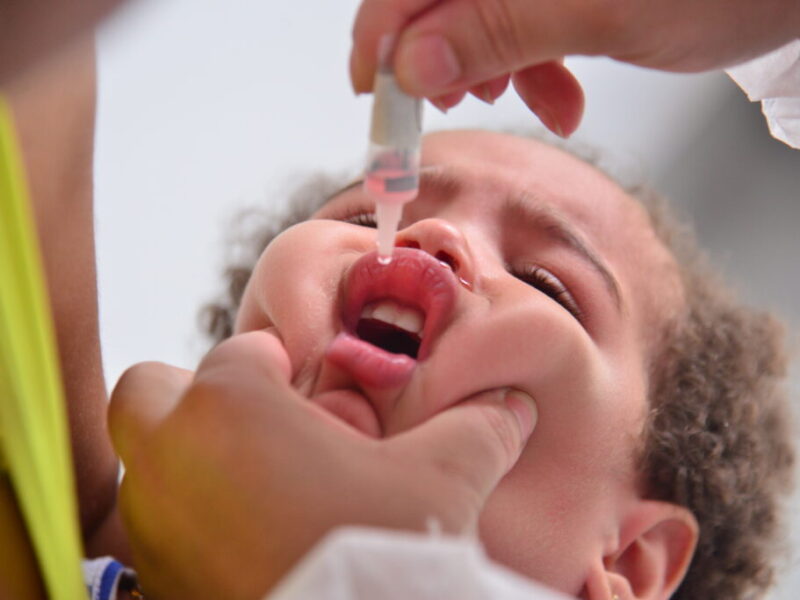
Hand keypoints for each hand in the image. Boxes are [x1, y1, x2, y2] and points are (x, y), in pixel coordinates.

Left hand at [109, 331, 535, 598]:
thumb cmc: (383, 553)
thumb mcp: (444, 481)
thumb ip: (479, 430)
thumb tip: (514, 408)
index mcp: (233, 404)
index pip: (246, 351)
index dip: (287, 364)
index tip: (319, 392)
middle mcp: (174, 454)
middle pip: (150, 389)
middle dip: (196, 396)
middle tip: (258, 423)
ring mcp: (153, 521)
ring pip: (149, 461)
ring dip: (192, 459)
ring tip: (263, 486)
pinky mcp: (156, 580)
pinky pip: (158, 527)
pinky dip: (191, 519)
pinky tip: (252, 538)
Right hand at [350, 0, 799, 135]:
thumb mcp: (599, 9)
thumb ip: (496, 31)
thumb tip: (412, 64)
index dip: (383, 42)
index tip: (379, 104)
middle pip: (432, 1)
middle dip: (438, 61)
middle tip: (454, 108)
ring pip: (474, 20)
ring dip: (489, 72)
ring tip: (532, 103)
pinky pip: (518, 27)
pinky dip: (531, 69)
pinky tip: (561, 98)